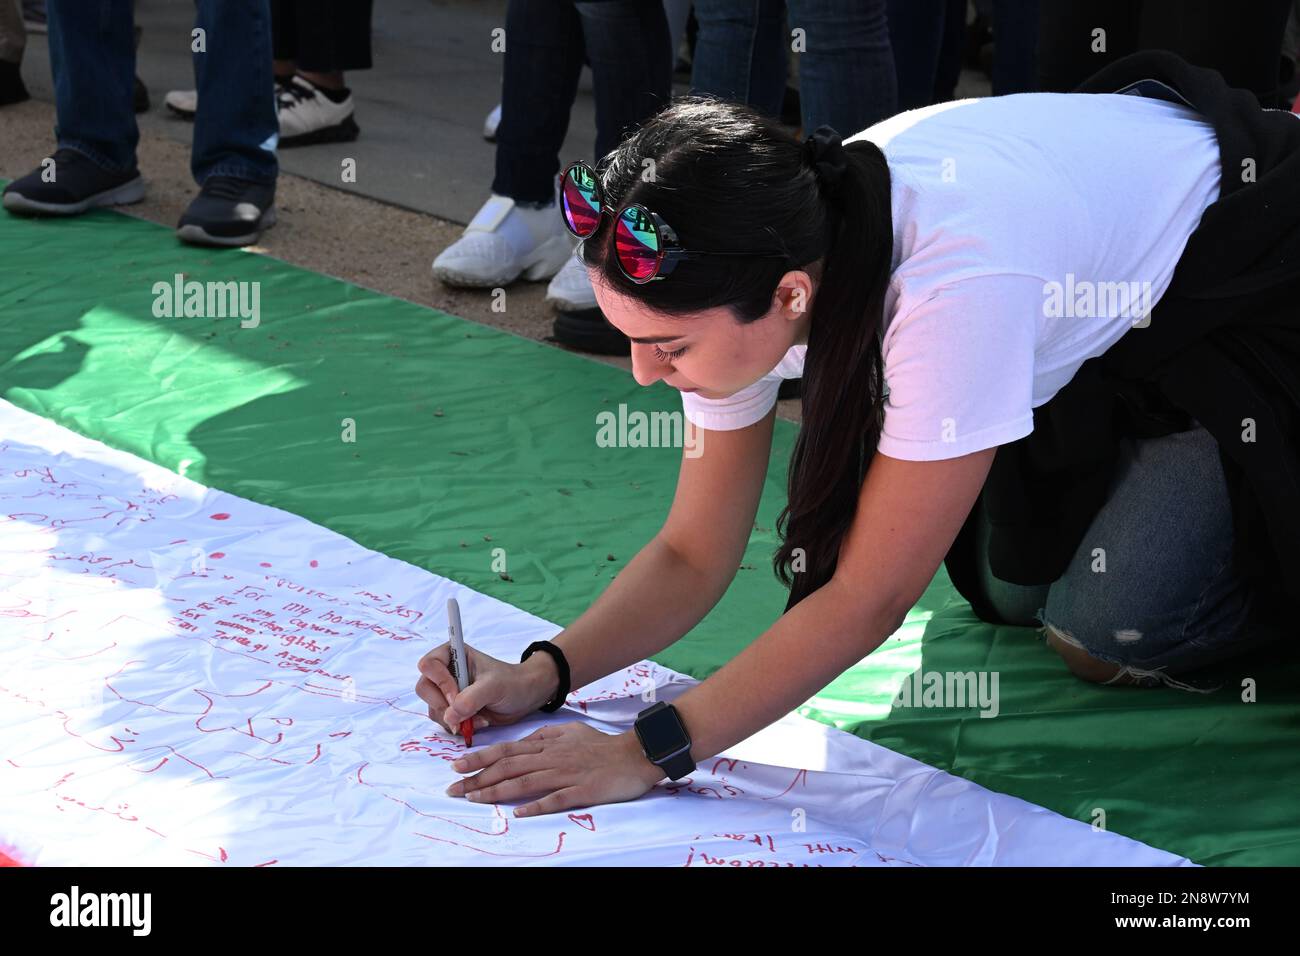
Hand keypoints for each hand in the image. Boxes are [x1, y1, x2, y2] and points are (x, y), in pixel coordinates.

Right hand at [415, 642, 555, 735]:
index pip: (429, 664)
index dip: (440, 682)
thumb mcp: (494, 687)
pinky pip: (443, 722)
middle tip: (464, 714)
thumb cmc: (511, 683)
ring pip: (433, 709)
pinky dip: (459, 727)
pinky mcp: (452, 710)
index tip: (457, 696)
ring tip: (480, 718)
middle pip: (425, 689)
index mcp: (453, 654)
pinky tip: (479, 722)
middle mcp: (446, 672)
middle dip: (444, 705)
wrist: (524, 698)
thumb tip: (449, 716)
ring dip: (454, 719)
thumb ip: (471, 699)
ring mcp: (447, 692)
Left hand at [445, 723, 664, 816]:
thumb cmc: (600, 745)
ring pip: (525, 782)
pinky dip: (535, 806)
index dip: (480, 758)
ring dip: (497, 791)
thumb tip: (522, 741)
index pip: (506, 751)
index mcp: (547, 744)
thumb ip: (544, 736)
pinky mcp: (582, 790)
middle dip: (478, 778)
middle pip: (509, 767)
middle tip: (453, 788)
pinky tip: (518, 812)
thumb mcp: (569, 731)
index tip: (457, 766)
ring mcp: (566, 774)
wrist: (633, 754)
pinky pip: (555, 799)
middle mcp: (551, 757)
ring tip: (474, 800)